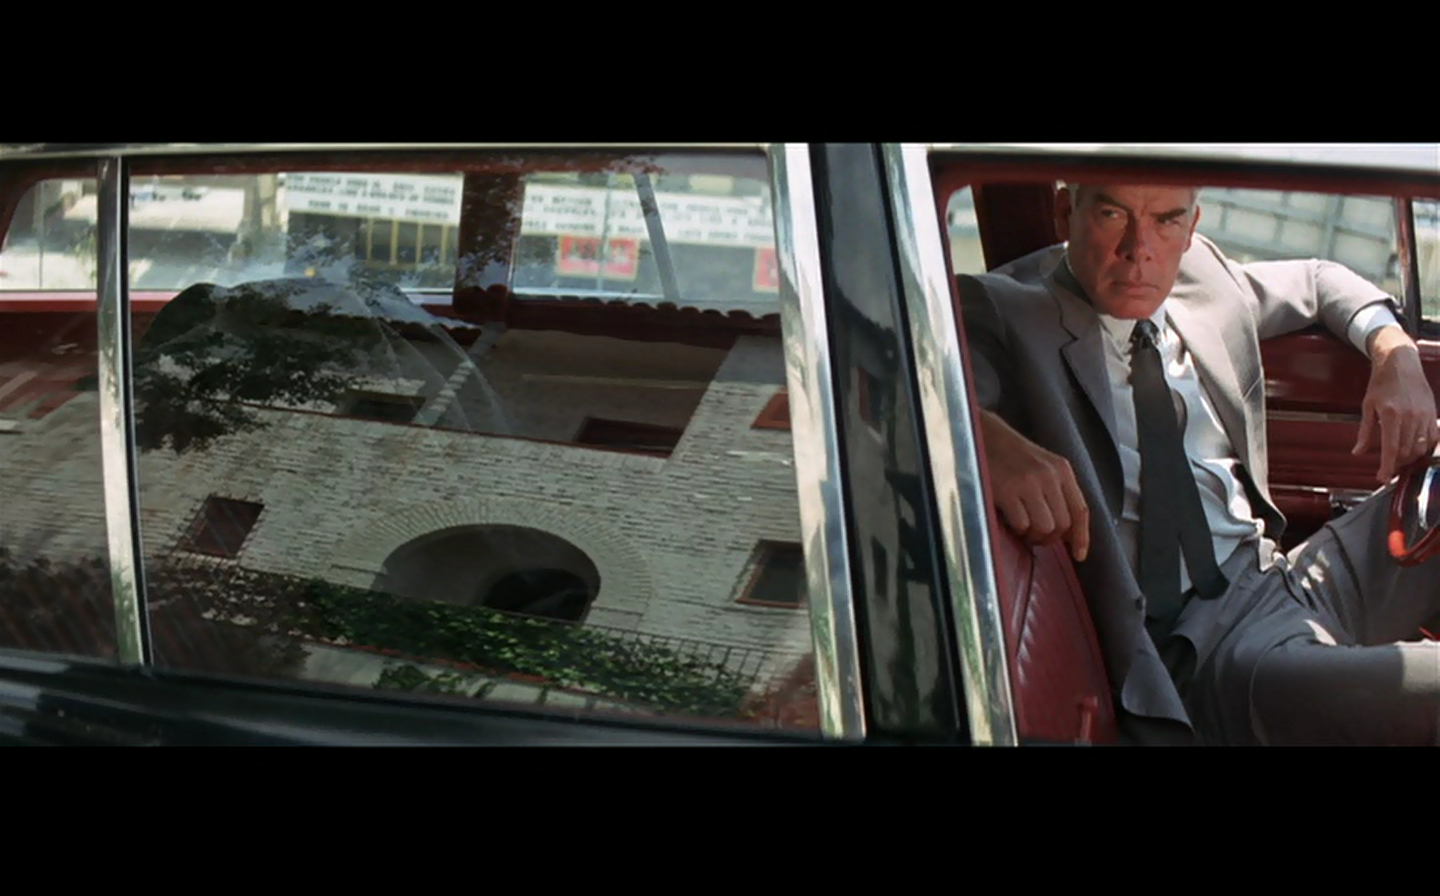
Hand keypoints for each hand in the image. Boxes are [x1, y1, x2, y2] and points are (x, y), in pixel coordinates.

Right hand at [979, 410, 1089, 561]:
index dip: (1082, 536)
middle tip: (1033, 534)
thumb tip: (1062, 530)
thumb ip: (1055, 491)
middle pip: (1062, 524)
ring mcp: (1028, 483)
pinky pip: (1021, 524)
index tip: (1079, 555)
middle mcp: (1049, 476)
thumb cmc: (1008, 453)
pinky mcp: (1006, 490)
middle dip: (1049, 537)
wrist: (981, 433)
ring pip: (1044, 528)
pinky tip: (1007, 518)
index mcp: (1061, 470)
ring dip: (1032, 534)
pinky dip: (1015, 528)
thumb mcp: (1041, 466)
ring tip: (1020, 526)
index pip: (1080, 509)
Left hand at [1352, 325, 1438, 482]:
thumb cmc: (1381, 383)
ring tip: (1399, 459)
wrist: (1401, 363)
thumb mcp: (1367, 406)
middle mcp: (1411, 417)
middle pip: (1406, 452)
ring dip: (1410, 458)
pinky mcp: (1433, 414)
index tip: (1383, 479)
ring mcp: (1425, 416)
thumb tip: (1358, 453)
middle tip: (1388, 467)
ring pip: (1421, 448)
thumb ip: (1365, 432)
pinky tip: (1415, 449)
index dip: (1387, 467)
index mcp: (1391, 415)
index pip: (1391, 449)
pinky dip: (1424, 448)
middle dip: (1397, 464)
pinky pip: (1433, 439)